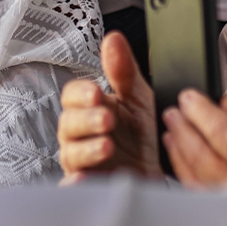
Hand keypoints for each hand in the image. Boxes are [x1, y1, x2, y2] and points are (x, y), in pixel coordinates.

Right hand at [58, 31, 162, 180]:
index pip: (72, 96)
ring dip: (86, 150)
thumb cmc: (142, 134)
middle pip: (68, 124)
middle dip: (87, 120)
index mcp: (90, 109)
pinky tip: (83, 180)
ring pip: (70, 154)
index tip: (97, 93)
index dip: (81, 94)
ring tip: (108, 146)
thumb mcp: (138, 98)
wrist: (158, 173)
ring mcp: (83, 162)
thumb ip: (123, 71)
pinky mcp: (89, 186)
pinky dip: (76, 184)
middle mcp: (81, 135)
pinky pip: (73, 186)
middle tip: (108, 118)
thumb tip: (113, 39)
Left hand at [162, 89, 226, 187]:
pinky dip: (187, 177)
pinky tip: (182, 162)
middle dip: (184, 130)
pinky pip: (203, 198)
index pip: (223, 133)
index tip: (187, 98)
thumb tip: (223, 107)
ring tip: (173, 133)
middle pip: (202, 156)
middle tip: (174, 111)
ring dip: (180, 153)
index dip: (200, 113)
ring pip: (196, 179)